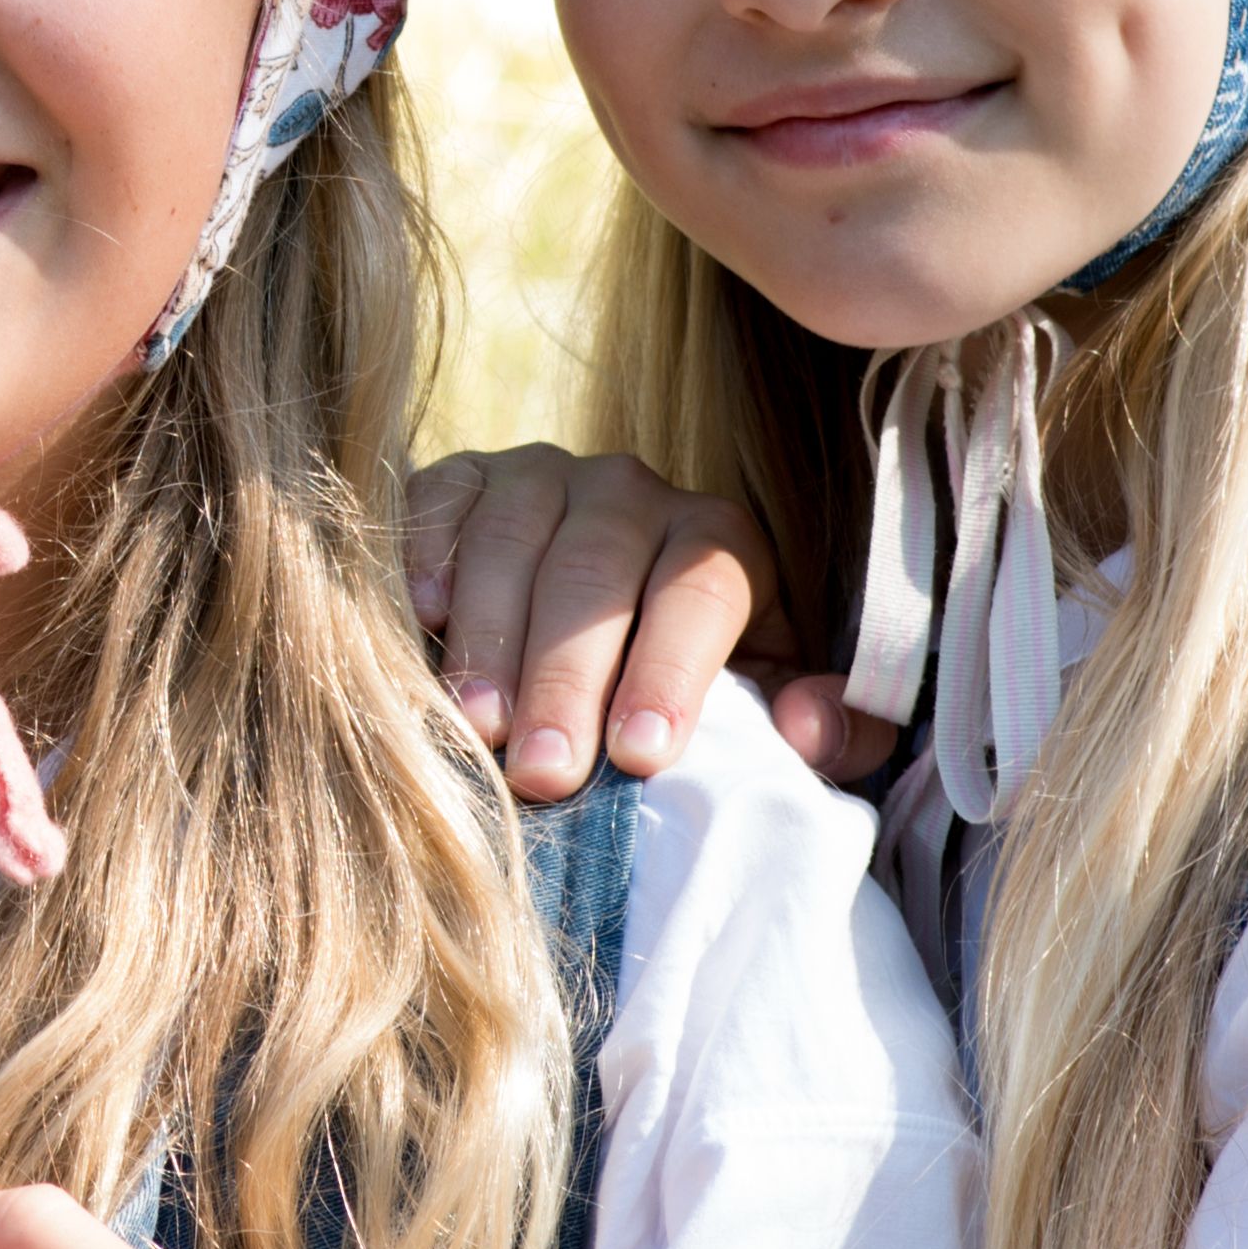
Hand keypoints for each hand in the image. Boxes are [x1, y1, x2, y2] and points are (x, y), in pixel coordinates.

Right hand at [399, 445, 882, 796]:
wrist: (589, 613)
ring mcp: (540, 475)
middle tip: (546, 773)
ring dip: (492, 638)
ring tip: (478, 729)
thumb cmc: (680, 684)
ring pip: (515, 540)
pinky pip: (441, 504)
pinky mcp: (462, 478)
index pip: (700, 591)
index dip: (672, 672)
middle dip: (570, 678)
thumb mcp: (769, 706)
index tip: (641, 756)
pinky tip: (420, 625)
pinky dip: (427, 559)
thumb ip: (827, 729)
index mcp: (715, 539)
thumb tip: (809, 726)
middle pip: (598, 572)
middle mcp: (630, 491)